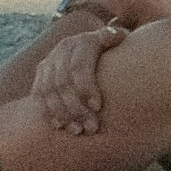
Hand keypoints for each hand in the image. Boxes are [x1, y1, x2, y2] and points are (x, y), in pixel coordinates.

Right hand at [33, 17, 126, 137]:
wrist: (102, 46)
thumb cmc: (124, 52)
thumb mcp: (128, 45)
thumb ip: (128, 47)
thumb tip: (131, 43)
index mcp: (87, 40)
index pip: (80, 66)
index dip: (86, 87)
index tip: (98, 107)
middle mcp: (65, 47)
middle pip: (63, 81)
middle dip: (76, 107)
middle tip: (92, 127)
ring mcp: (51, 58)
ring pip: (49, 89)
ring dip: (62, 113)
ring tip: (78, 131)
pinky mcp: (42, 71)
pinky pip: (38, 93)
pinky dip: (47, 111)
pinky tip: (59, 126)